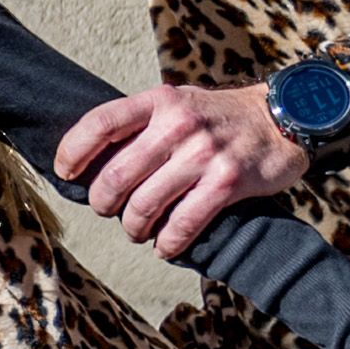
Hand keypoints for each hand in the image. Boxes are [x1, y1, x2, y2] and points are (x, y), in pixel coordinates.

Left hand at [56, 81, 307, 256]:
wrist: (284, 118)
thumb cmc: (218, 117)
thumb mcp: (178, 103)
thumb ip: (140, 125)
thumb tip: (91, 162)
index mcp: (160, 101)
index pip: (100, 124)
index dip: (73, 152)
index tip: (65, 172)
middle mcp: (179, 125)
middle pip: (116, 175)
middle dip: (103, 202)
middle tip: (107, 209)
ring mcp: (204, 154)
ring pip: (145, 205)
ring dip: (134, 227)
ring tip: (137, 230)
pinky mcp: (228, 183)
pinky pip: (183, 224)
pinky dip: (168, 243)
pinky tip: (165, 246)